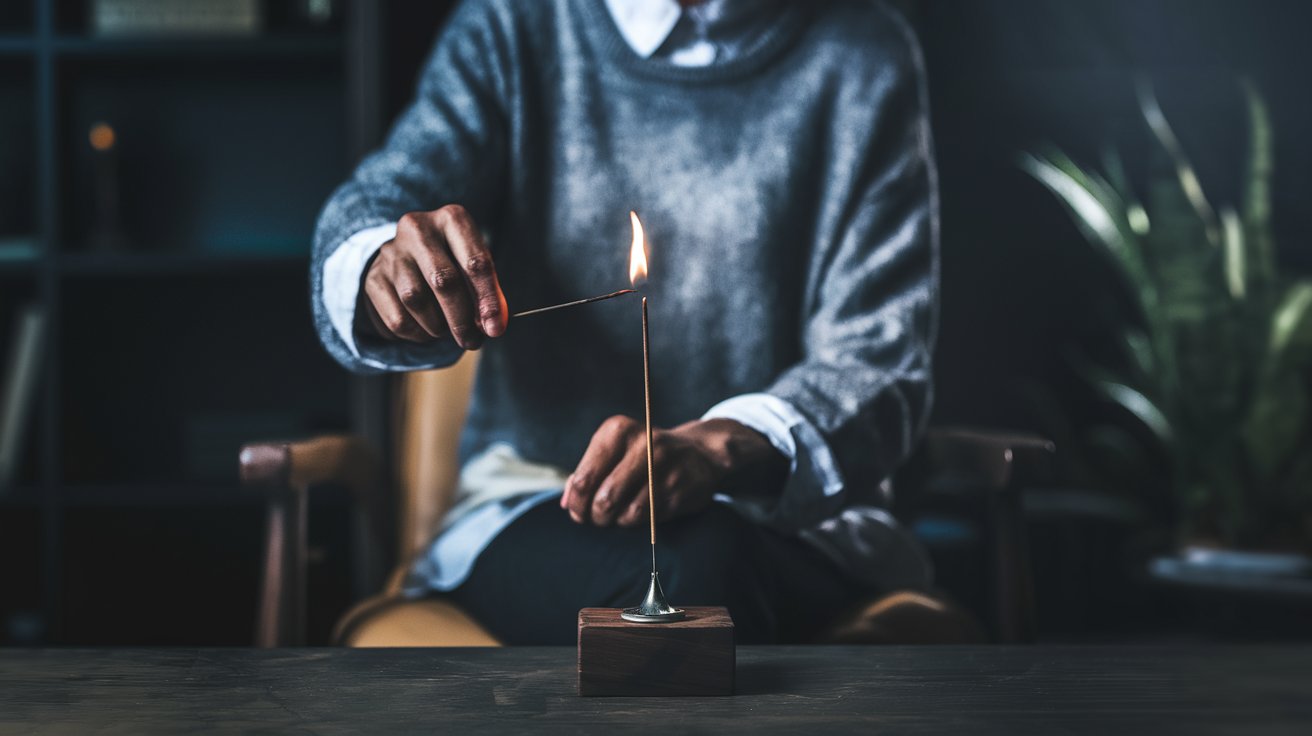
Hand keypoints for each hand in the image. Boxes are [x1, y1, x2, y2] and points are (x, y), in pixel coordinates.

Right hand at [357, 205, 507, 349]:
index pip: (475, 261)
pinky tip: (425, 329)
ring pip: (417, 300)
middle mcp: (418, 228)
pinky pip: (398, 318)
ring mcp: (391, 252)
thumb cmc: (452, 264)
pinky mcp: (373, 277)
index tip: (495, 328)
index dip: (488, 299)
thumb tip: (494, 326)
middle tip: (473, 341)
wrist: (404, 259)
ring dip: (438, 326)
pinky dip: (417, 333)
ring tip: (446, 329)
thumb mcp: (473, 269)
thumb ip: (487, 294)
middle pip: (443, 281)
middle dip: (462, 319)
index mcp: (452, 219)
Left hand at [560, 417, 786, 526]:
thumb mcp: (613, 453)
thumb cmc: (643, 456)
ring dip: (618, 521)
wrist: (698, 453)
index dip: (576, 502)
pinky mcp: (681, 489)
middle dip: (596, 517)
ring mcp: (665, 467)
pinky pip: (650, 519)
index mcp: (618, 431)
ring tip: (619, 514)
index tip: (579, 509)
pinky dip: (639, 522)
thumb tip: (567, 504)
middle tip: (598, 517)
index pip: (583, 479)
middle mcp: (643, 444)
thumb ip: (586, 475)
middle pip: (604, 499)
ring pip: (628, 513)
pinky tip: (642, 512)